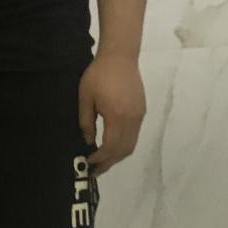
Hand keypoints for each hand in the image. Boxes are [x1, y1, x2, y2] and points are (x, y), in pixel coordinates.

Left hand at [78, 53, 145, 175]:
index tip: (88, 162)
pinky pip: (134, 135)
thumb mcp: (85, 98)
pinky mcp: (141, 111)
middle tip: (95, 170)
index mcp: (116, 116)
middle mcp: (131, 119)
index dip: (99, 159)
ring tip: (104, 161)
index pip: (110, 147)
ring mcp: (139, 116)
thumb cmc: (98, 75)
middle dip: (109, 163)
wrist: (120, 56)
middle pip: (123, 150)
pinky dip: (124, 145)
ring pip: (131, 145)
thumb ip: (86, 122)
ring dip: (118, 156)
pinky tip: (113, 145)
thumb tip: (88, 141)